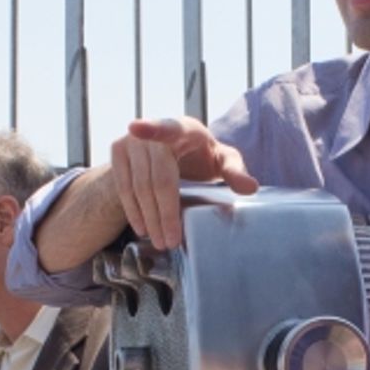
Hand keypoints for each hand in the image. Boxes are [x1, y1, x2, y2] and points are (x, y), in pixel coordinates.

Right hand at [111, 116, 258, 249]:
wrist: (171, 146)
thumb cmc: (204, 155)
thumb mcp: (224, 160)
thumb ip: (235, 172)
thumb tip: (250, 188)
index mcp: (184, 129)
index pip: (167, 129)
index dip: (151, 128)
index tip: (135, 128)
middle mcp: (153, 132)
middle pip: (157, 178)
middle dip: (164, 213)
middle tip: (170, 241)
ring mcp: (131, 140)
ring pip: (138, 186)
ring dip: (148, 218)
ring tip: (160, 241)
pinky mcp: (118, 150)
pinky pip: (123, 187)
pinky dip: (133, 210)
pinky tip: (142, 227)